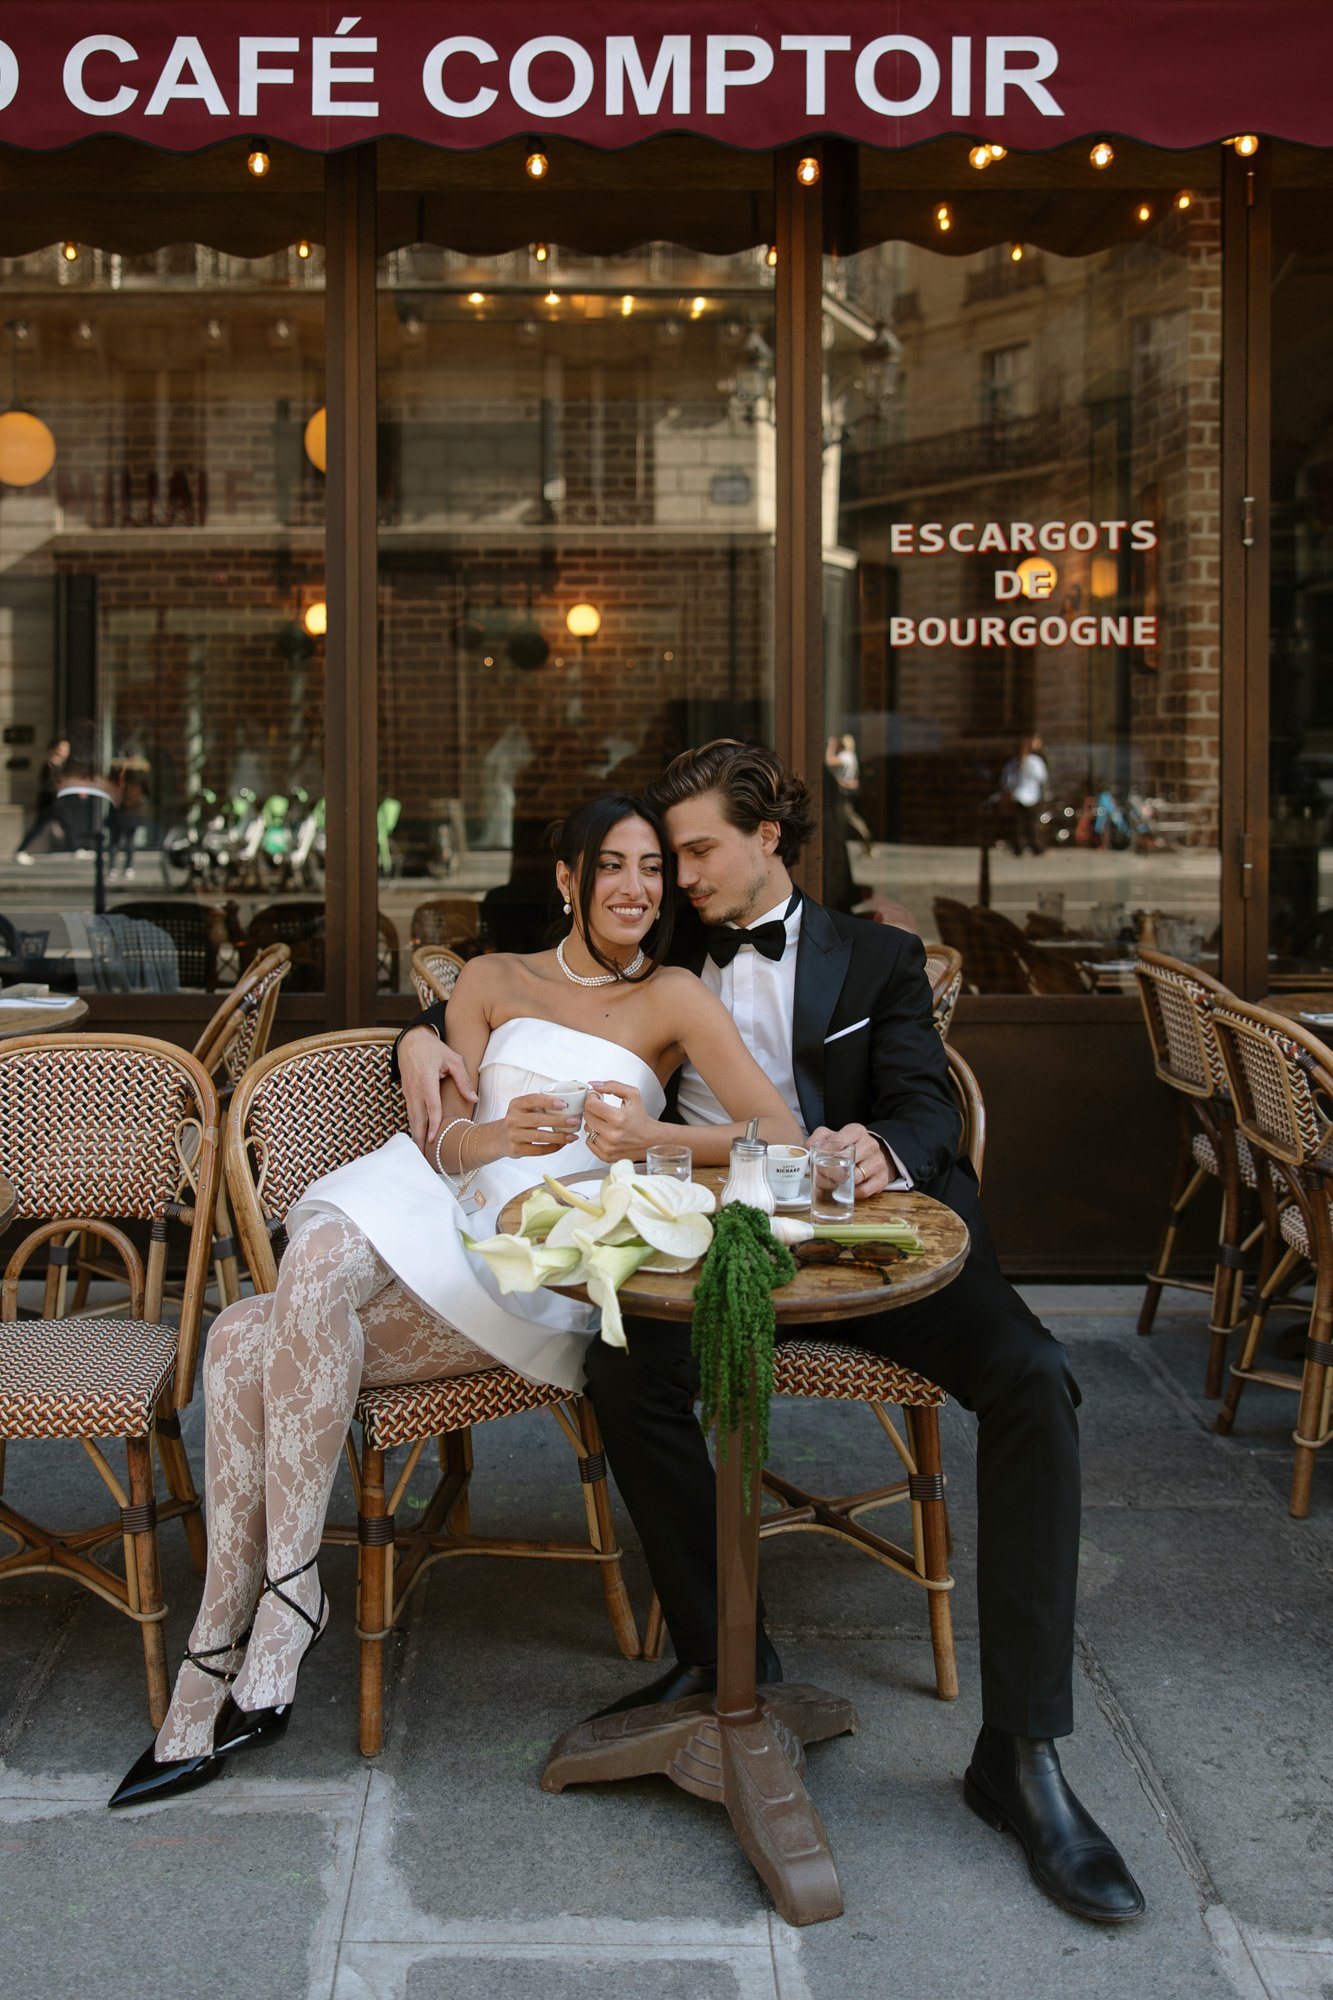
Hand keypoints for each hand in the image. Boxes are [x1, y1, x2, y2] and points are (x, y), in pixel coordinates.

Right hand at [399, 1028, 476, 1154]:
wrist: (412, 1040)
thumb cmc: (435, 1049)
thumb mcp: (453, 1059)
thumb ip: (463, 1080)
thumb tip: (474, 1099)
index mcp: (427, 1080)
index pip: (431, 1107)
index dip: (434, 1124)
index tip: (435, 1139)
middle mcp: (415, 1088)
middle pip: (417, 1117)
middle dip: (420, 1137)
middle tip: (423, 1155)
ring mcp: (408, 1091)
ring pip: (411, 1117)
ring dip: (415, 1134)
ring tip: (420, 1151)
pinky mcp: (406, 1092)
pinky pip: (410, 1111)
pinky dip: (413, 1125)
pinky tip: (418, 1135)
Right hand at [501, 1092, 581, 1158]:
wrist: (499, 1138)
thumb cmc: (519, 1120)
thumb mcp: (524, 1108)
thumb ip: (541, 1105)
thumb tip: (570, 1104)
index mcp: (516, 1104)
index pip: (532, 1099)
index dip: (548, 1101)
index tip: (564, 1104)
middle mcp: (512, 1119)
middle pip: (538, 1119)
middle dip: (559, 1121)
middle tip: (574, 1121)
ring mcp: (513, 1135)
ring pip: (539, 1136)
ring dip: (558, 1137)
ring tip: (572, 1136)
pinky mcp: (516, 1149)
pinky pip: (537, 1150)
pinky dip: (552, 1148)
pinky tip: (562, 1145)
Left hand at [584, 1081, 656, 1161]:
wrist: (652, 1140)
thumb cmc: (642, 1118)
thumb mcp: (633, 1095)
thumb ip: (613, 1086)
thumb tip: (595, 1085)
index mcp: (619, 1118)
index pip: (591, 1105)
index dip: (591, 1098)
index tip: (596, 1097)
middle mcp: (612, 1135)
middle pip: (587, 1116)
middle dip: (593, 1109)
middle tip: (602, 1109)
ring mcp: (609, 1147)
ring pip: (587, 1129)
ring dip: (593, 1123)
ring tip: (605, 1122)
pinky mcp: (606, 1156)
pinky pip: (589, 1142)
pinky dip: (594, 1136)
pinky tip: (604, 1133)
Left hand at [806, 1122, 889, 1200]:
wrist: (871, 1155)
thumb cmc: (847, 1146)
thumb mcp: (832, 1136)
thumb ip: (818, 1138)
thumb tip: (807, 1148)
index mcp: (857, 1131)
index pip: (839, 1141)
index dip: (825, 1153)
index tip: (817, 1160)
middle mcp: (870, 1144)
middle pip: (847, 1161)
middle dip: (830, 1171)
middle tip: (821, 1176)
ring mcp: (878, 1161)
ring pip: (856, 1177)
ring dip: (841, 1184)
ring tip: (831, 1184)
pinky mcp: (883, 1178)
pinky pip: (865, 1190)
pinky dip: (852, 1194)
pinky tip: (846, 1190)